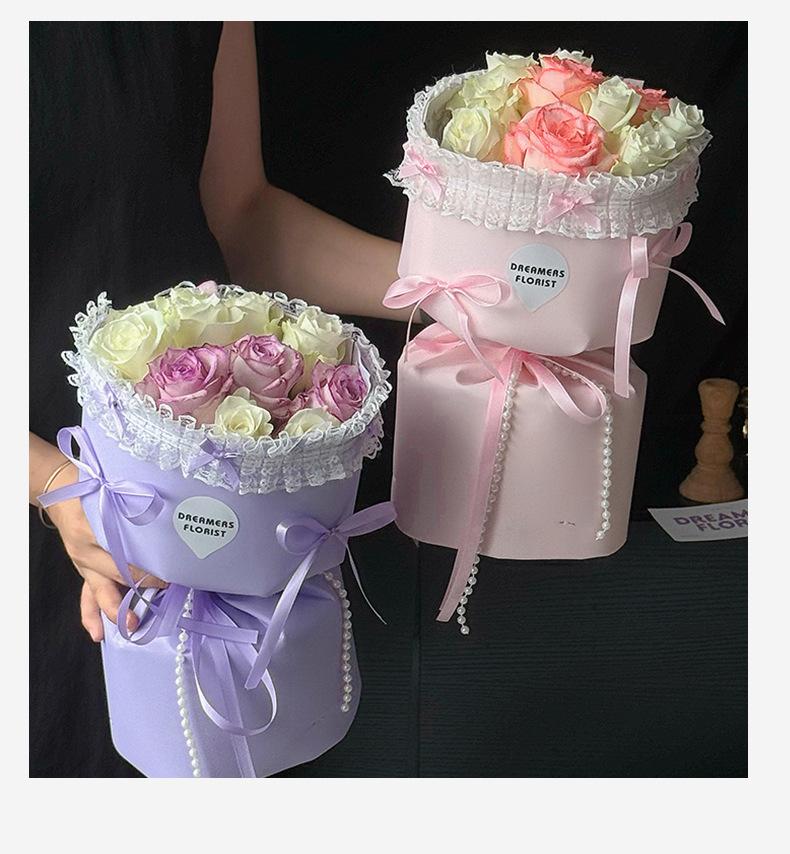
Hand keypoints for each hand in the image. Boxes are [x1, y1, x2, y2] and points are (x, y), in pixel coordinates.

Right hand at [45, 462, 166, 638]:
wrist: (62, 493)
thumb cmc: (93, 494)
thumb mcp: (114, 499)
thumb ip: (134, 519)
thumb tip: (163, 535)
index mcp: (95, 533)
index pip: (125, 558)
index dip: (147, 569)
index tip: (169, 576)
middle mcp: (88, 552)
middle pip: (115, 576)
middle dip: (138, 589)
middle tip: (159, 597)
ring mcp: (84, 563)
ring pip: (98, 592)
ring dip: (114, 611)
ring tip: (130, 626)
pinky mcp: (84, 569)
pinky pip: (86, 596)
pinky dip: (91, 615)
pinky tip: (98, 633)